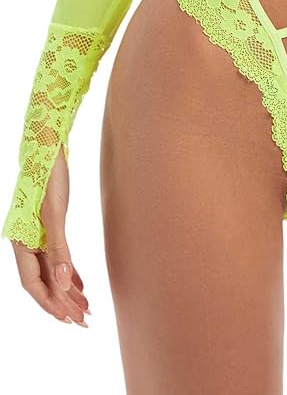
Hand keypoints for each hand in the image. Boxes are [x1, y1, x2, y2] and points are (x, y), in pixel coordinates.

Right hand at [10, 145, 91, 325]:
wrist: (48, 147)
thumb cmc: (49, 178)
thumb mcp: (55, 214)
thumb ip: (59, 250)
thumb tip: (64, 284)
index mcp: (20, 242)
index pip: (32, 283)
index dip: (49, 303)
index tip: (68, 319)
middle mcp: (24, 242)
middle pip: (43, 280)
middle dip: (62, 302)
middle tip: (83, 321)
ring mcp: (35, 234)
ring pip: (51, 270)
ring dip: (67, 289)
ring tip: (86, 307)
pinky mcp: (47, 226)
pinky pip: (56, 257)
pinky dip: (68, 271)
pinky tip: (80, 283)